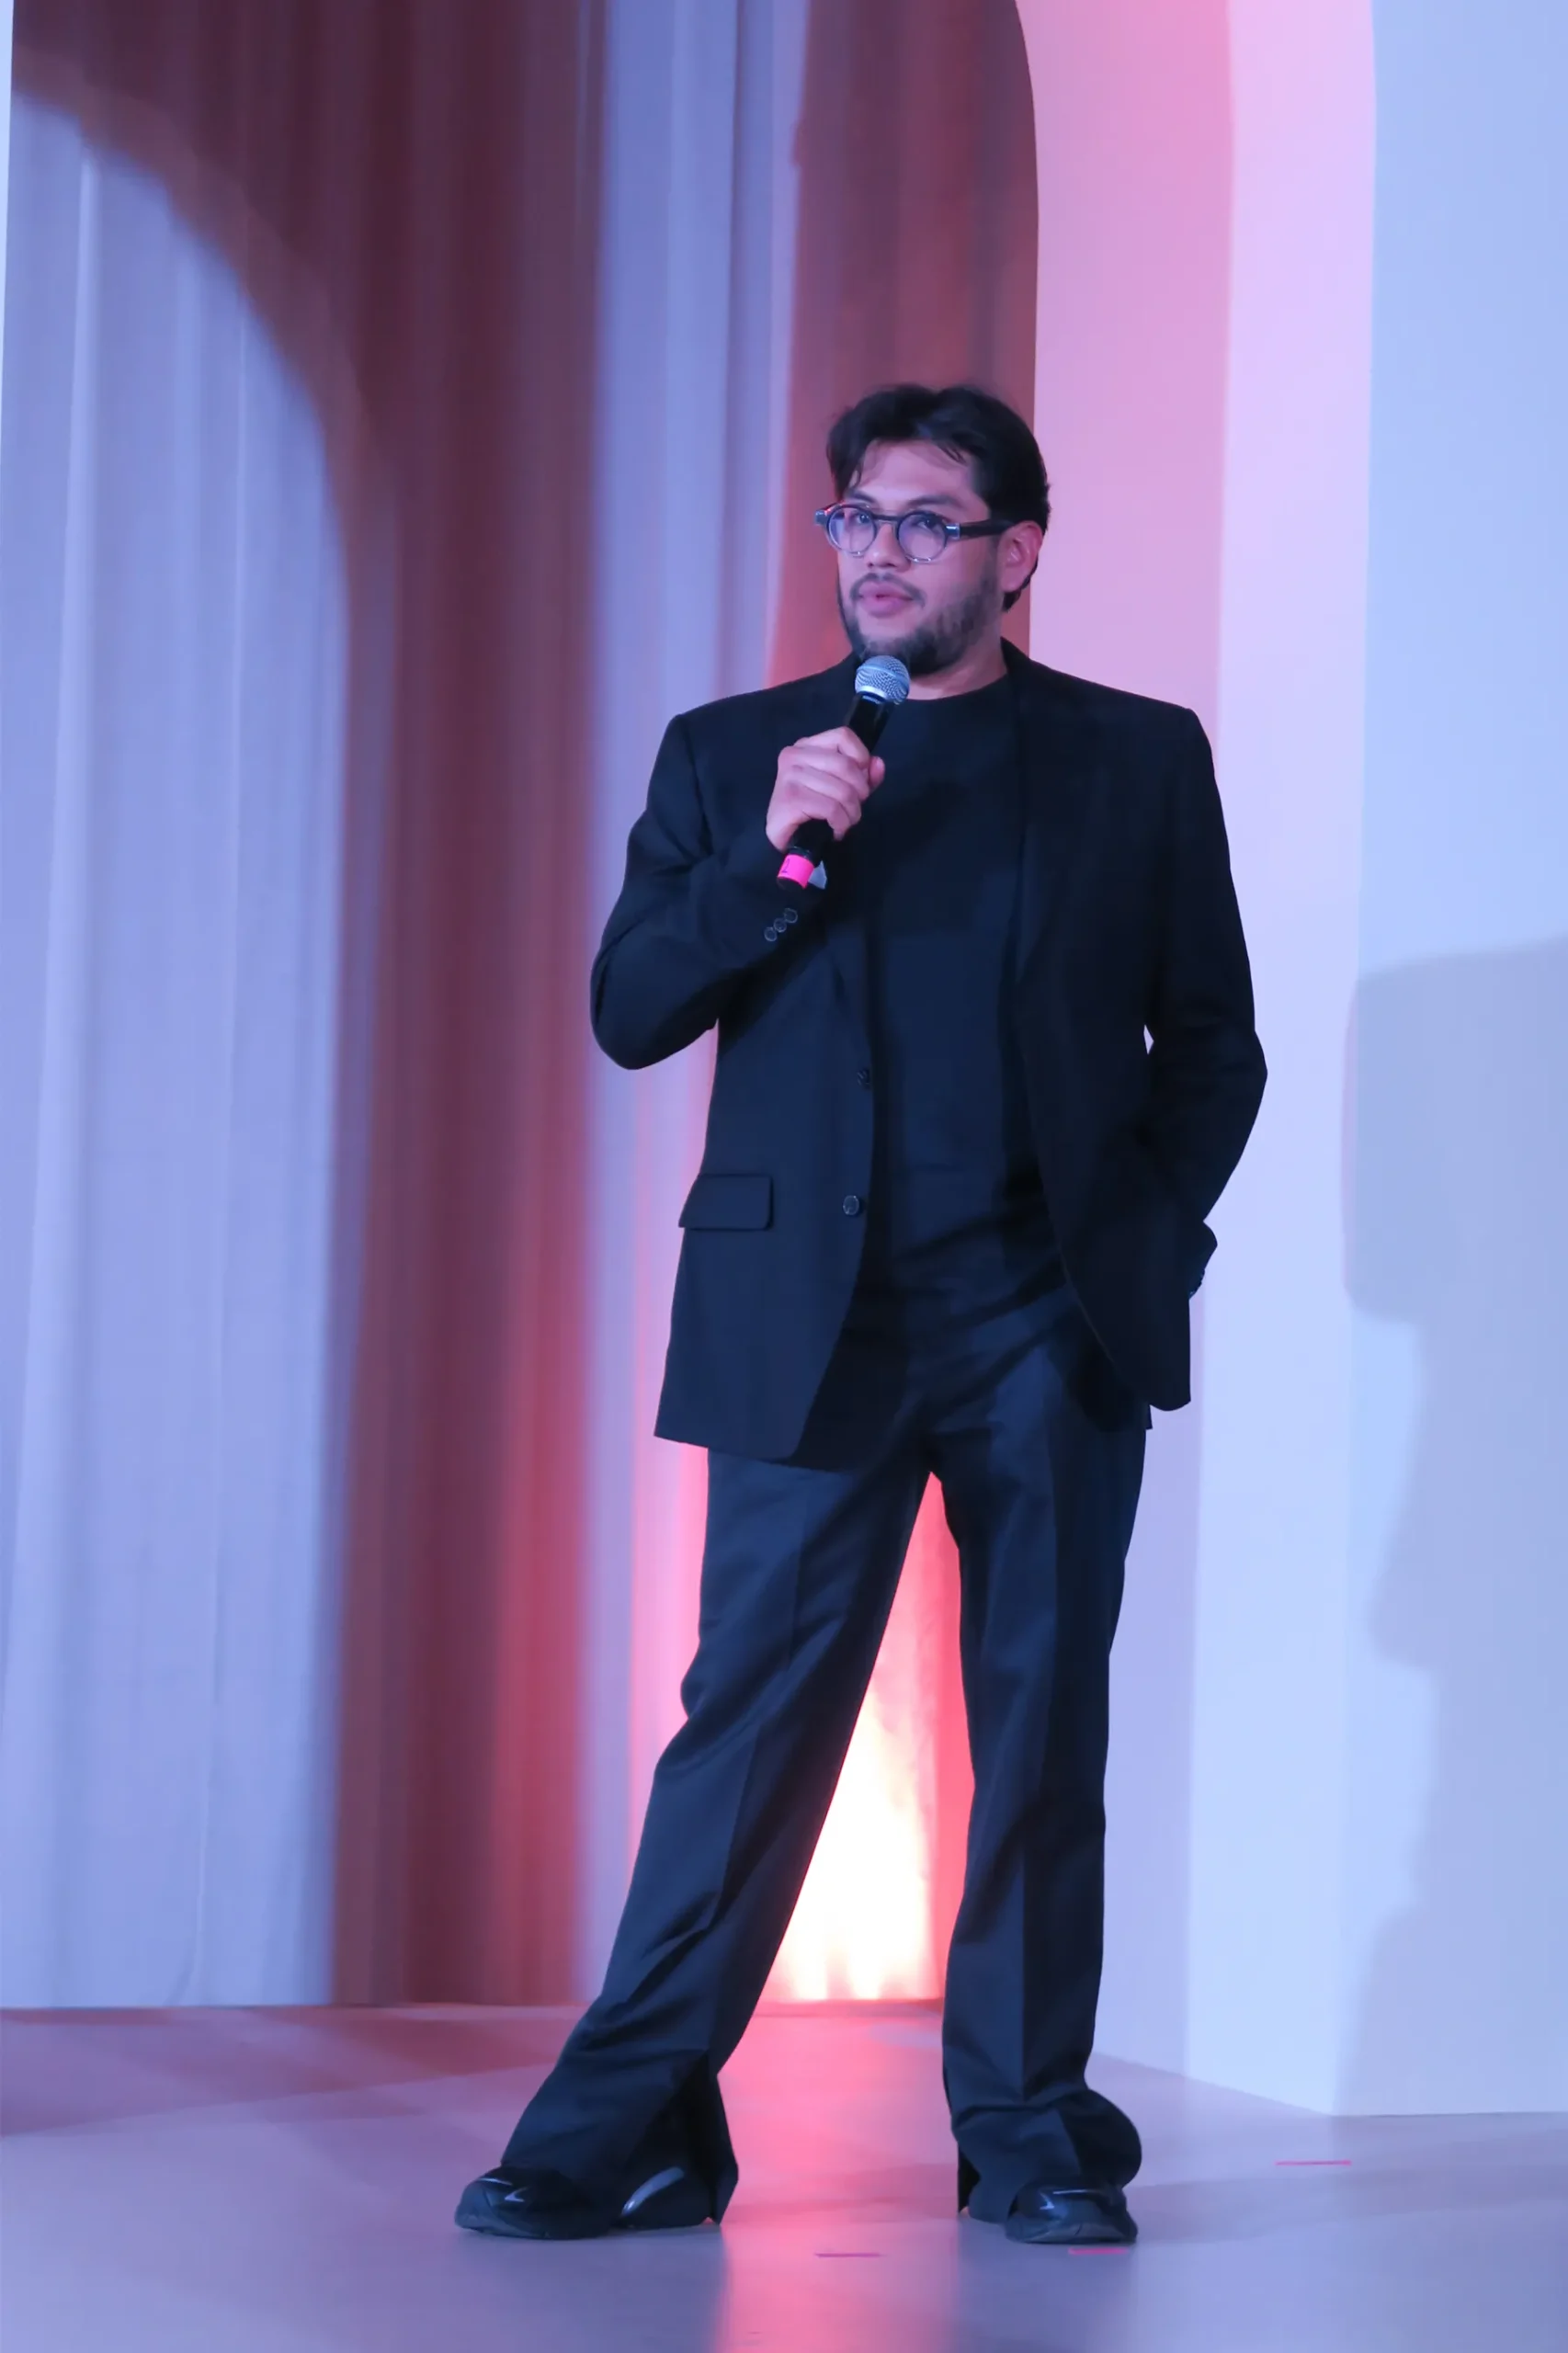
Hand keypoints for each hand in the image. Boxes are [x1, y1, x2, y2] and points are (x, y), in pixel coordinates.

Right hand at [764, 727, 884, 851]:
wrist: (785, 840)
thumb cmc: (811, 811)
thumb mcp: (842, 788)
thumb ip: (863, 775)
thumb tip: (878, 764)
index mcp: (807, 746)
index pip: (843, 736)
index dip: (861, 757)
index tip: (861, 779)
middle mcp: (795, 755)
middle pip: (846, 765)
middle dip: (859, 793)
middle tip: (853, 809)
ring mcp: (790, 776)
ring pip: (842, 790)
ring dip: (851, 813)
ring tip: (844, 823)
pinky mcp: (790, 798)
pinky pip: (832, 808)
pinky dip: (840, 823)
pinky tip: (835, 830)